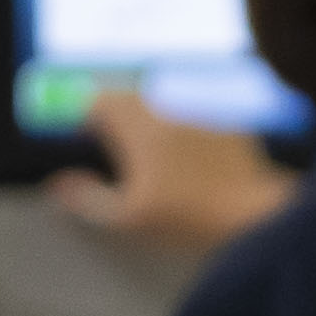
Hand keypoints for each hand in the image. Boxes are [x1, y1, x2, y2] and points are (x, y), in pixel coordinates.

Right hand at [44, 90, 296, 252]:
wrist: (255, 215)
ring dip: (153, 121)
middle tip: (116, 145)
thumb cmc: (189, 218)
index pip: (98, 101)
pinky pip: (199, 118)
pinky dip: (189, 132)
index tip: (85, 137)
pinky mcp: (230, 124)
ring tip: (157, 157)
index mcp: (136, 124)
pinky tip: (196, 162)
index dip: (87, 117)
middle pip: (129, 98)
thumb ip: (88, 199)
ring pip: (164, 105)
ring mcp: (201, 113)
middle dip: (117, 117)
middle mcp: (167, 108)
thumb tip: (60, 186)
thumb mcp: (129, 218)